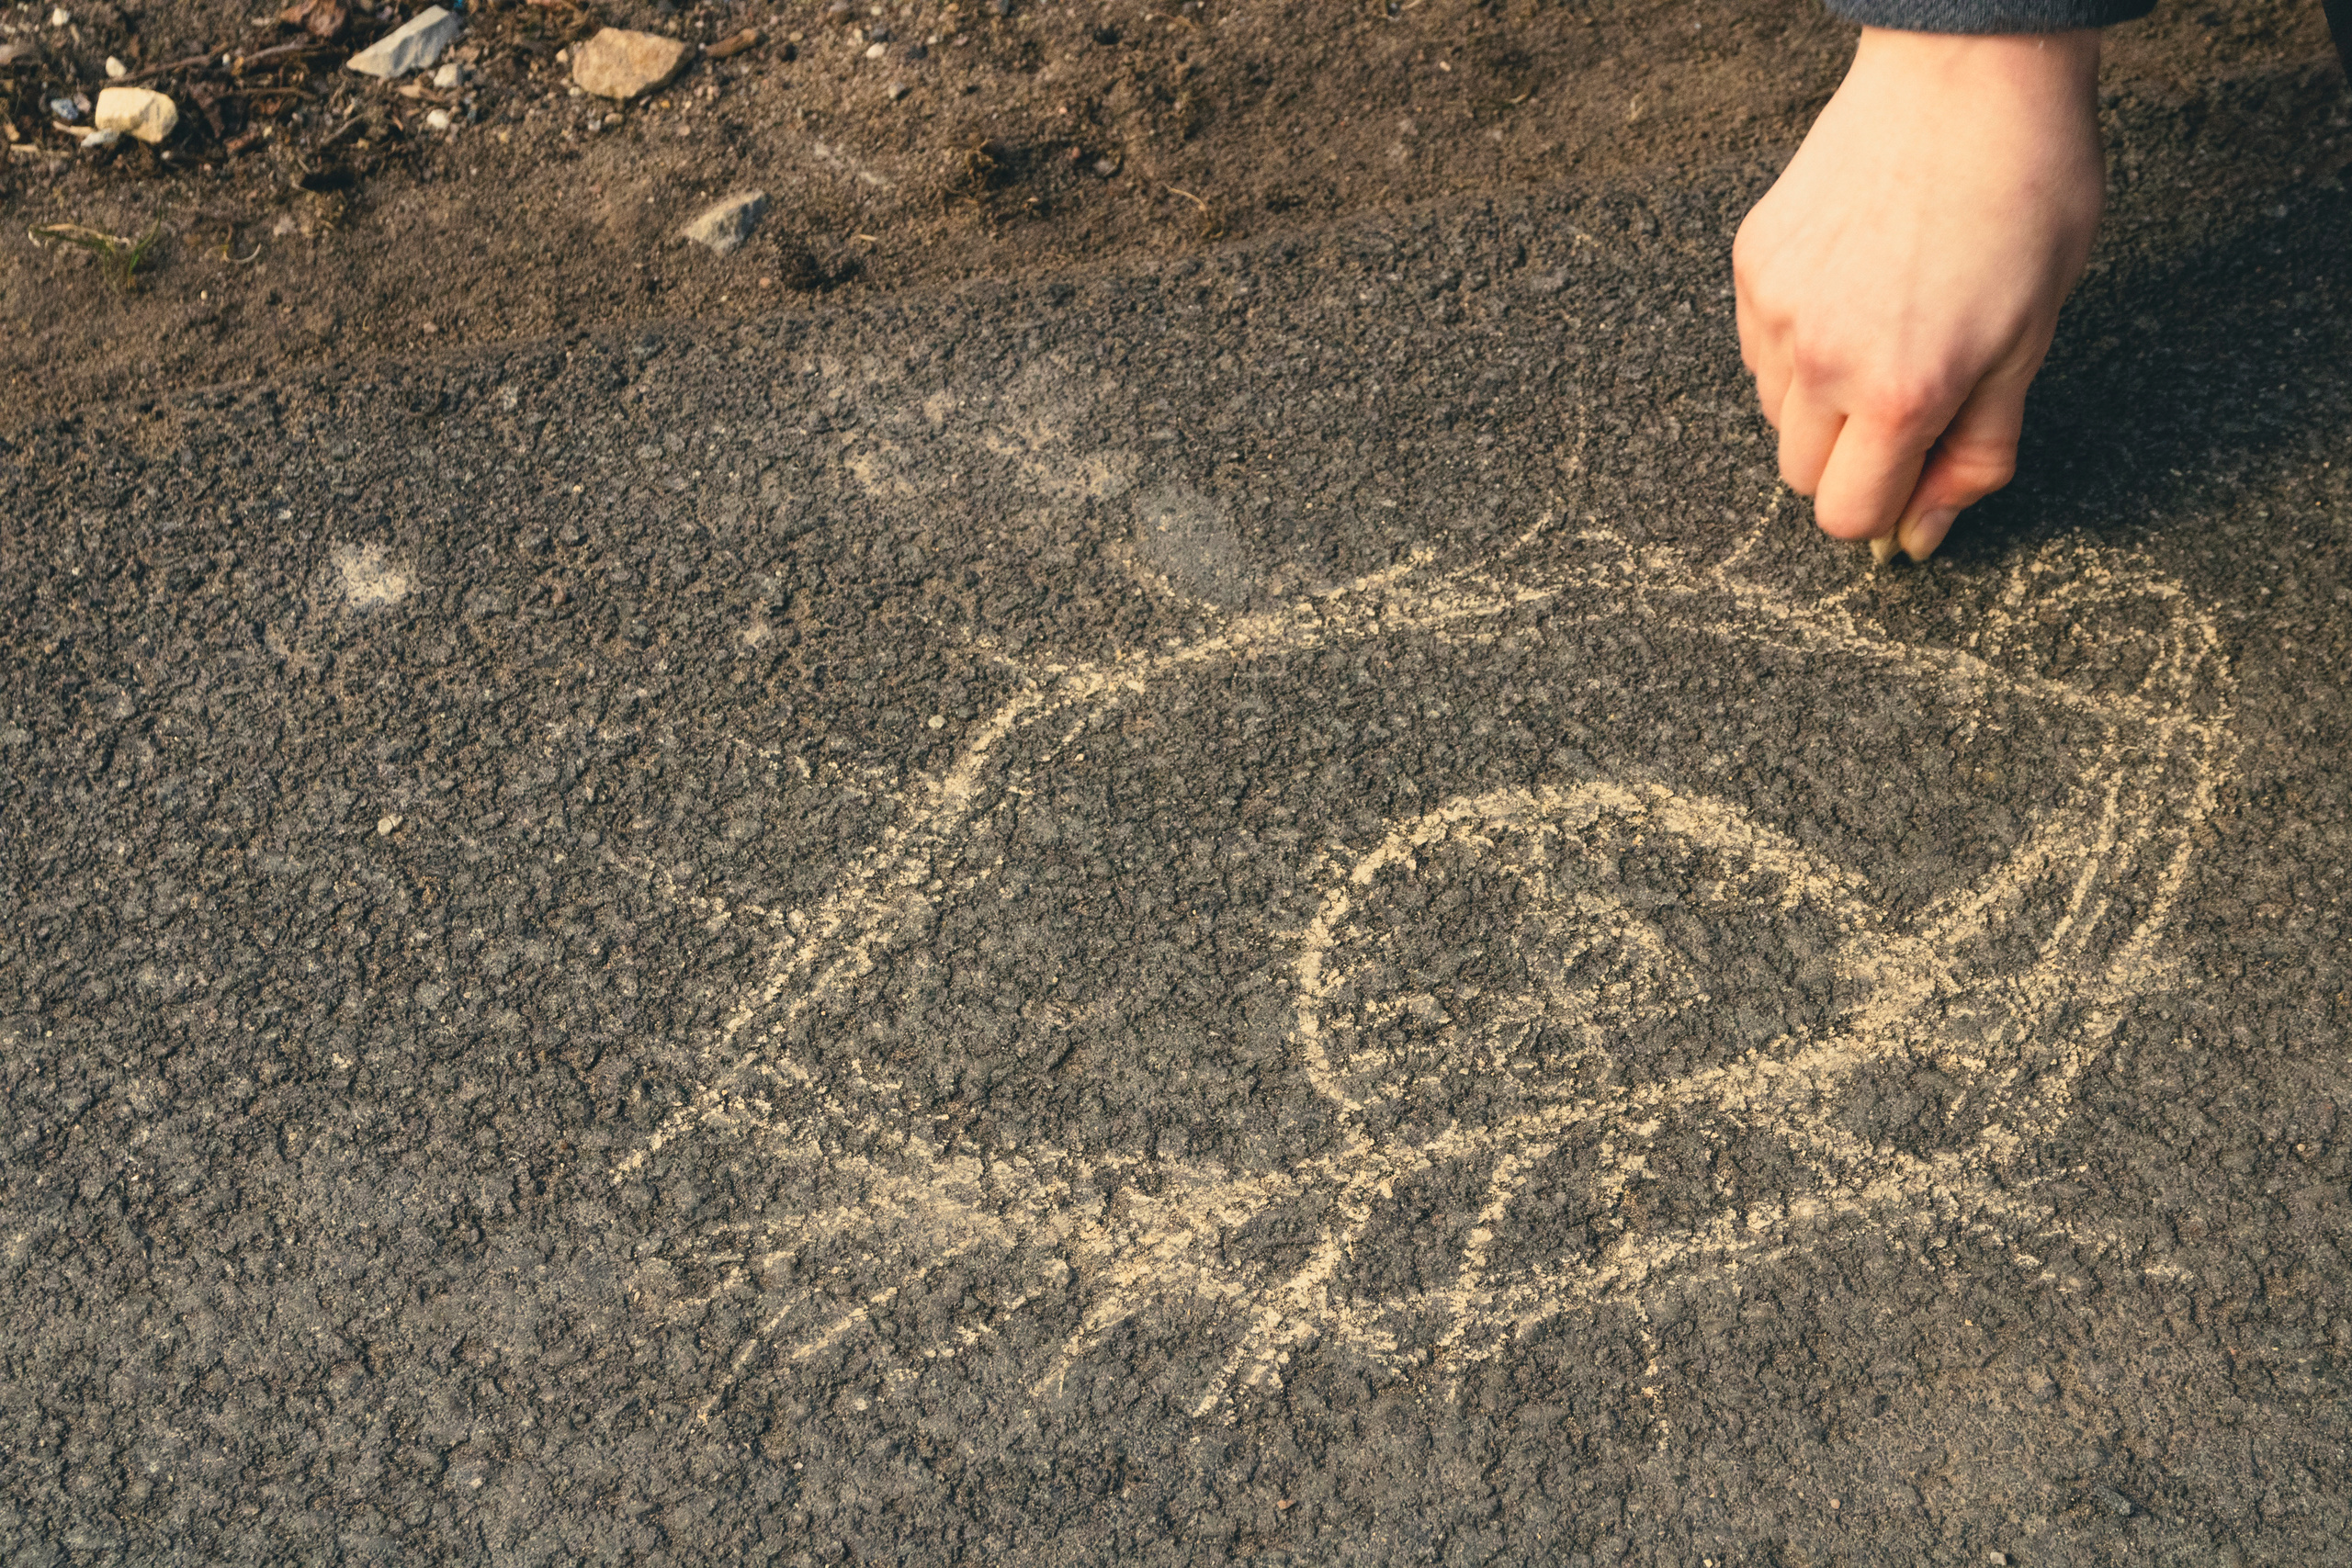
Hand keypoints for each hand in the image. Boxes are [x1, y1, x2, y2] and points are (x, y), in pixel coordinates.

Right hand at [1733, 27, 2105, 559]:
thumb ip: (1975, 452)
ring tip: (1884, 328)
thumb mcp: (2030, 341)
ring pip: (1777, 414)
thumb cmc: (2027, 195)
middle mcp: (1821, 360)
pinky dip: (1797, 343)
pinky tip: (1852, 288)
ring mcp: (1776, 310)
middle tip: (1910, 394)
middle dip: (1853, 456)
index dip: (1886, 508)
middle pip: (1803, 475)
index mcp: (1899, 391)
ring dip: (1821, 401)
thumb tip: (1922, 537)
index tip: (1915, 473)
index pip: (1847, 516)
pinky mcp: (1752, 265)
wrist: (1970, 75)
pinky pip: (1758, 349)